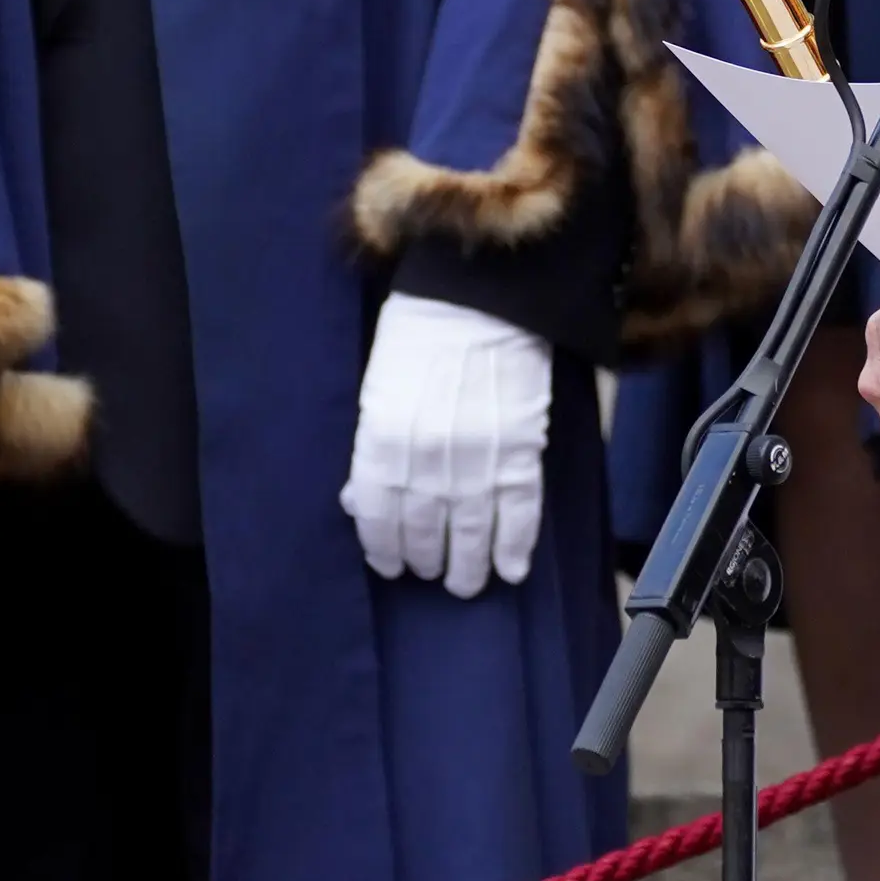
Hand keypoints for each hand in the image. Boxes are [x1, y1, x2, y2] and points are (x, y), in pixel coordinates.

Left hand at [343, 293, 551, 597]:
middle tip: (431, 574)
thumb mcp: (378, 386)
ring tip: (466, 584)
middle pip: (424, 529)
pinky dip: (515, 546)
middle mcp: (425, 459)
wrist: (484, 296)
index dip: (383, 546)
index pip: (377, 513)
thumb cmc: (421, 332)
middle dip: (426, 559)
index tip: (390, 564)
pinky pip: (519, 513)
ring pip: (471, 531)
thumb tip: (358, 499)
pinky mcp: (521, 451)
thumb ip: (371, 447)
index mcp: (382, 439)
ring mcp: (476, 459)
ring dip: (468, 566)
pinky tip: (511, 570)